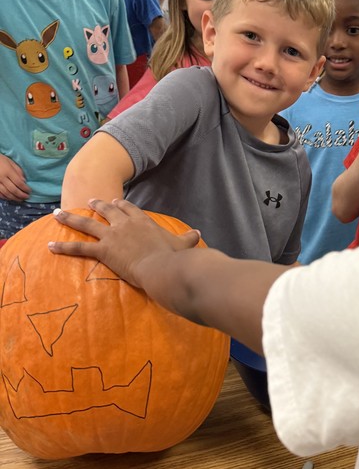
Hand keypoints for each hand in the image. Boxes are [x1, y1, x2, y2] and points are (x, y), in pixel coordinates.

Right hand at [0, 154, 29, 200]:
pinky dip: (6, 198)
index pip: (19, 182)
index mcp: (7, 171)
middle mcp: (1, 178)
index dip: (25, 188)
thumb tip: (24, 181)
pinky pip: (0, 194)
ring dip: (15, 198)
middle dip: (21, 195)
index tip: (29, 191)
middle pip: (13, 190)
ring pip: (6, 194)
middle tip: (27, 197)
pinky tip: (11, 198)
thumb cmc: (1, 160)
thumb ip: (18, 171)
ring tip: (21, 199)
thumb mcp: (11, 162)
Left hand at [48, 199, 200, 288]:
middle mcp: (124, 224)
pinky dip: (63, 247)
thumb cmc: (174, 257)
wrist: (163, 267)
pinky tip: (49, 246)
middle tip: (88, 201)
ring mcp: (112, 236)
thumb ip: (189, 238)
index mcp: (142, 221)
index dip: (121, 205)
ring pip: (86, 224)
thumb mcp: (184, 244)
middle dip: (96, 205)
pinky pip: (79, 248)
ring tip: (58, 214)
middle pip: (106, 210)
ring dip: (70, 219)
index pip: (128, 208)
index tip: (115, 202)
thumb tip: (199, 233)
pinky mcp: (103, 251)